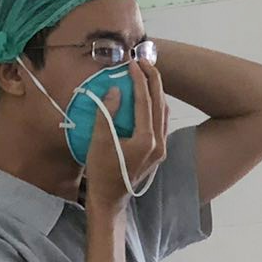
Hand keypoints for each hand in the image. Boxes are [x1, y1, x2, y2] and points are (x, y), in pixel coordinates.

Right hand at [85, 59, 168, 209]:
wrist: (109, 199)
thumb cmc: (100, 172)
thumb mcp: (97, 142)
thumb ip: (106, 114)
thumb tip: (115, 90)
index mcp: (146, 140)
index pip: (145, 101)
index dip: (139, 79)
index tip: (132, 63)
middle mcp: (159, 143)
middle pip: (160, 103)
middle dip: (153, 80)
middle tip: (143, 62)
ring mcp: (161, 149)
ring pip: (164, 112)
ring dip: (156, 92)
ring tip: (146, 76)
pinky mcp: (158, 153)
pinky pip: (161, 122)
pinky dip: (155, 106)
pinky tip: (147, 99)